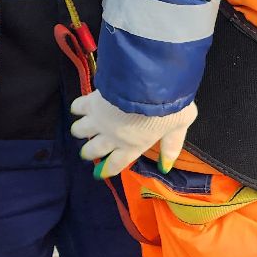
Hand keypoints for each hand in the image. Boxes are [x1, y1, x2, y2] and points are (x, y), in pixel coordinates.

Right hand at [69, 90, 198, 177]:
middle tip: (90, 149)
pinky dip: (78, 108)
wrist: (150, 84)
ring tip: (84, 127)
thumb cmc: (169, 106)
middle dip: (89, 151)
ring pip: (80, 131)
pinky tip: (82, 107)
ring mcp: (99, 121)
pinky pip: (77, 108)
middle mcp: (112, 137)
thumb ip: (171, 146)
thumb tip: (166, 166)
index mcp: (133, 146)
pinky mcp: (91, 103)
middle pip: (92, 150)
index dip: (107, 169)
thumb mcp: (180, 126)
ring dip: (81, 130)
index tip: (100, 172)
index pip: (116, 164)